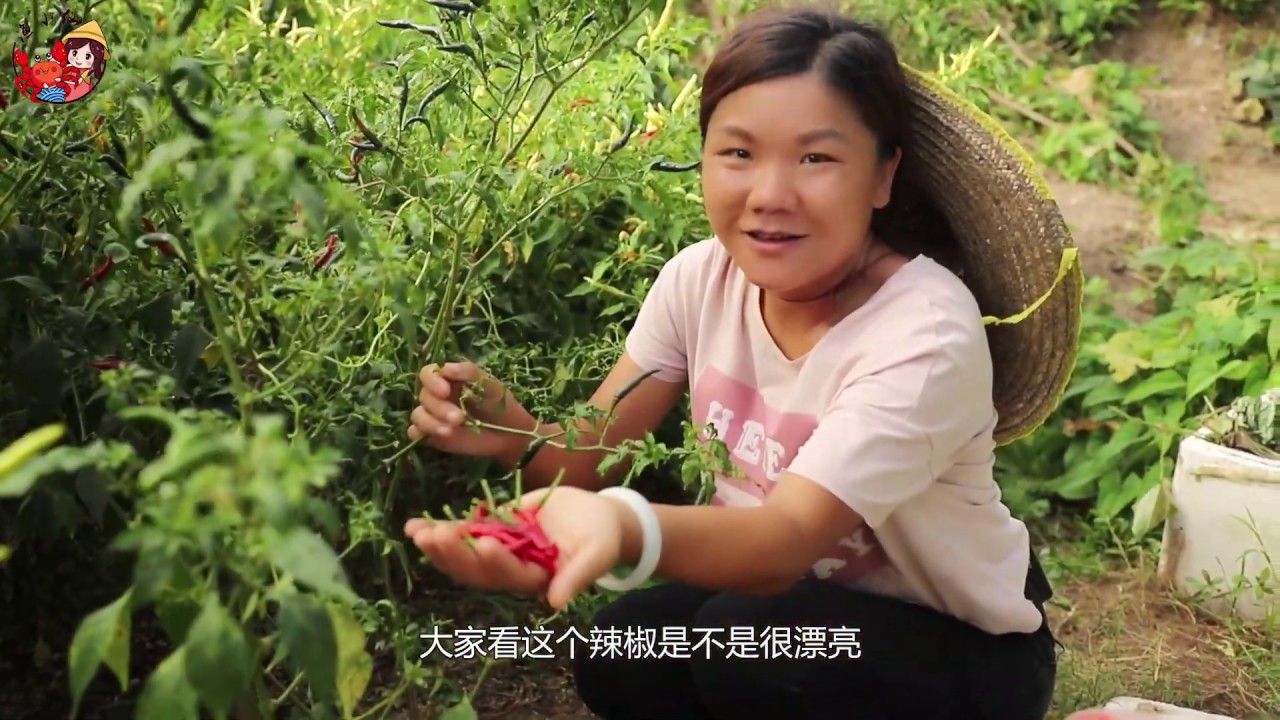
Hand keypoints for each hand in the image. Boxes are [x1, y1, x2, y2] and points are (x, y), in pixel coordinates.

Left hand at [404, 486, 625, 609]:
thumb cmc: (603, 537)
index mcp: (536, 578)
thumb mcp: (598, 554)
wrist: (598, 519)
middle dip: (455, 554)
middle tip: (433, 536)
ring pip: (464, 556)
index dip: (497, 561)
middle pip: (478, 570)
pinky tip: (414, 526)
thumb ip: (578, 577)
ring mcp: (501, 551)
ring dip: (439, 546)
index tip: (486, 543)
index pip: (511, 573)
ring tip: (415, 532)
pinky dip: (441, 530)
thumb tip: (555, 603)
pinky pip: (464, 533)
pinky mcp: (495, 531)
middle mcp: (512, 570)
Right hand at [408, 361, 526, 457]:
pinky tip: (439, 435)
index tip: (445, 391)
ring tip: (451, 430)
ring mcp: (433, 416)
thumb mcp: (489, 383)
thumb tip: (445, 368)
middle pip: (423, 396)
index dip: (432, 381)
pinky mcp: (433, 435)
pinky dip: (422, 433)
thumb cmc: (499, 404)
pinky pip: (415, 433)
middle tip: (459, 418)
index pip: (427, 374)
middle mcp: (437, 396)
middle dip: (439, 408)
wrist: (509, 433)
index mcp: (448, 380)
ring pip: (418, 415)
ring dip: (431, 423)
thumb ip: (468, 372)